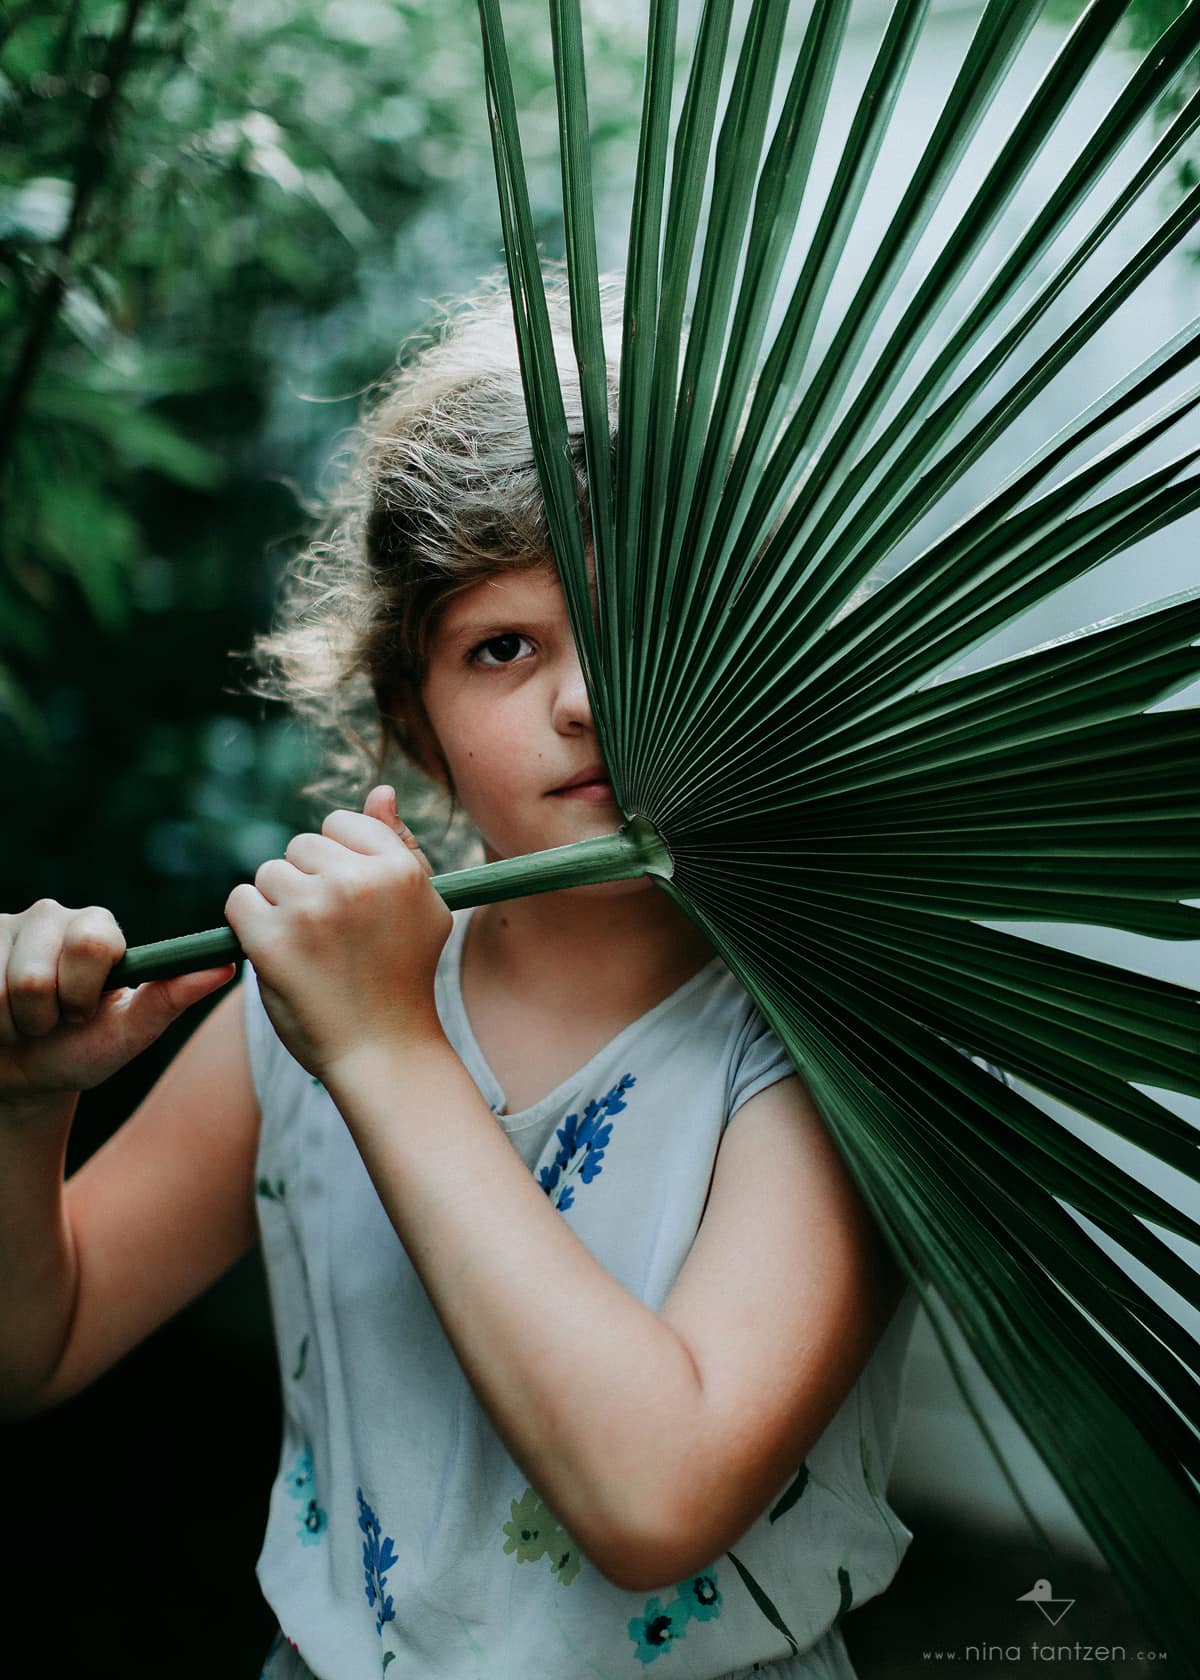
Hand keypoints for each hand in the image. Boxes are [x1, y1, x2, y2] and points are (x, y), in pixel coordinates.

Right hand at [0, 899, 234, 1112]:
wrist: (18, 1077)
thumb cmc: (79, 1051)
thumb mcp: (128, 1033)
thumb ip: (171, 998)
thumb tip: (226, 966)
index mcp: (98, 930)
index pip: (92, 945)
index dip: (82, 991)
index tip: (82, 1013)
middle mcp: (50, 917)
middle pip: (36, 973)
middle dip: (44, 1012)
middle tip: (53, 1019)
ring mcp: (4, 928)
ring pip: (0, 988)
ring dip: (10, 1023)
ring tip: (23, 1021)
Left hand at [224, 786, 452, 1079]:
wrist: (383, 1051)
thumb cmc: (402, 977)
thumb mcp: (421, 907)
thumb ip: (399, 846)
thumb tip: (380, 790)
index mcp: (399, 869)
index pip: (341, 824)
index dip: (338, 863)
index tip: (350, 904)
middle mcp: (357, 882)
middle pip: (301, 846)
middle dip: (307, 883)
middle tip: (331, 935)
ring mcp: (312, 911)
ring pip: (268, 873)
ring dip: (277, 906)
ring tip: (309, 949)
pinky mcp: (271, 940)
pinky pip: (239, 902)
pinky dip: (249, 926)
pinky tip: (279, 955)